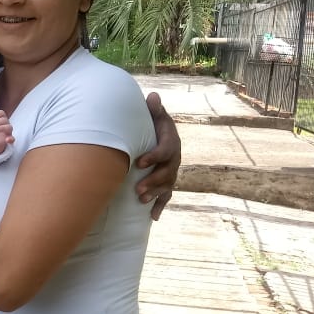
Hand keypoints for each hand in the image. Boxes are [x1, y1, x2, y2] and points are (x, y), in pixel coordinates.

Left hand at [0, 109, 14, 155]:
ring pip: (9, 127)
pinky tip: (7, 140)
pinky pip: (12, 139)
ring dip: (2, 127)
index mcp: (2, 118)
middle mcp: (6, 123)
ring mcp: (8, 131)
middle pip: (4, 120)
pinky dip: (10, 139)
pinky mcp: (8, 139)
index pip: (1, 113)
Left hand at [135, 92, 180, 220]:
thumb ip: (153, 109)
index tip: (139, 162)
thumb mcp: (154, 114)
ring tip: (141, 200)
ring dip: (155, 193)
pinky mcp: (167, 182)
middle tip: (138, 189)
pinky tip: (154, 217)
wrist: (158, 133)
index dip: (154, 157)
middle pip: (167, 172)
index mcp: (171, 142)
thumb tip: (152, 97)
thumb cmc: (152, 123)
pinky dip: (161, 206)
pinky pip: (167, 195)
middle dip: (153, 181)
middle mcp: (174, 158)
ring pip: (167, 185)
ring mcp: (172, 171)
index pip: (166, 150)